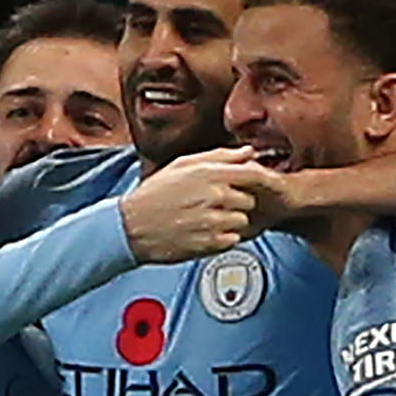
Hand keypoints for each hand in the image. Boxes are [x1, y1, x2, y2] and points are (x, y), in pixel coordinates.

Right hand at [119, 147, 281, 262]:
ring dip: (229, 222)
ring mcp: (213, 221)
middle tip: (213, 204)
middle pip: (248, 200)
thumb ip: (219, 157)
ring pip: (241, 221)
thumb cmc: (155, 194)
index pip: (253, 173)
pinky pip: (232, 240)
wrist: (132, 227)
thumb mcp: (182, 165)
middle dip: (236, 203)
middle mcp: (214, 196)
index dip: (263, 179)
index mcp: (209, 174)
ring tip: (204, 219)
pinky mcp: (210, 244)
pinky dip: (222, 238)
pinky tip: (202, 232)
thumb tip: (249, 152)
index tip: (262, 184)